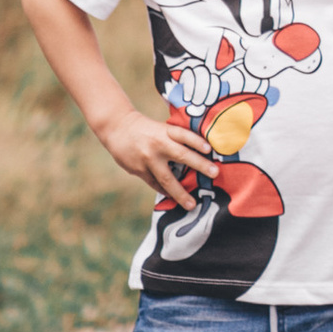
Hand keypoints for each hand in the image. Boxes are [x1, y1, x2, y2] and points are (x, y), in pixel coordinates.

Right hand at [94, 111, 224, 203]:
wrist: (117, 127)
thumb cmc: (146, 128)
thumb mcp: (160, 128)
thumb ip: (175, 139)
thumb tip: (197, 153)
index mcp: (165, 131)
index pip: (184, 135)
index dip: (197, 141)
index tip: (210, 149)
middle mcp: (159, 144)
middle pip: (182, 155)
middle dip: (200, 165)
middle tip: (215, 173)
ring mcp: (148, 159)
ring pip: (167, 178)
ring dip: (180, 193)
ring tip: (191, 205)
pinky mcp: (139, 170)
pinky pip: (155, 184)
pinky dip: (165, 191)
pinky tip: (173, 198)